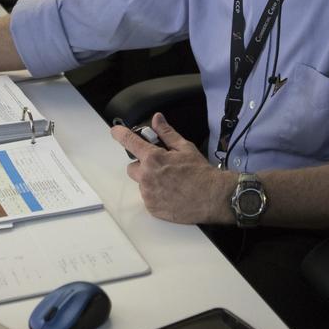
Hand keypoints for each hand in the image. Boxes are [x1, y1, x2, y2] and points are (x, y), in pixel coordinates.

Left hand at [109, 113, 235, 224]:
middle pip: (132, 168)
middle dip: (142, 166)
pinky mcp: (152, 208)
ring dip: (150, 182)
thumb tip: (157, 119)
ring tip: (170, 183)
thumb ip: (167, 133)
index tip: (115, 131)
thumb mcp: (185, 147)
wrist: (213, 197)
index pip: (130, 142)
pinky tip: (171, 194)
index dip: (120, 134)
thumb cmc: (200, 172)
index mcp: (153, 158)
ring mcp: (148, 194)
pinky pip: (148, 198)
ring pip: (141, 184)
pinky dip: (156, 196)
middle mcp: (147, 177)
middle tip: (160, 167)